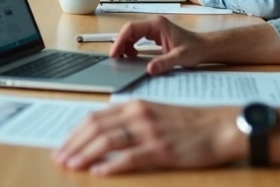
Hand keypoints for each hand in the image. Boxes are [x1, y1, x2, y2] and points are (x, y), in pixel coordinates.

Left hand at [53, 100, 242, 174]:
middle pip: (95, 128)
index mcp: (135, 106)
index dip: (75, 133)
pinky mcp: (162, 150)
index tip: (62, 146)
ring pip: (107, 141)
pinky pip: (131, 157)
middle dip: (73, 144)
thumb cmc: (189, 124)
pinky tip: (99, 172)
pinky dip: (112, 165)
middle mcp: (138, 115)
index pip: (95, 118)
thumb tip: (103, 134)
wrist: (220, 127)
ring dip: (85, 154)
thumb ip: (129, 121)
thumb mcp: (154, 114)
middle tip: (59, 158)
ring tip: (71, 165)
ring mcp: (150, 133)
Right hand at [111, 16, 207, 73]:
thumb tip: (149, 69)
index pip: (131, 28)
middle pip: (129, 31)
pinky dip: (131, 47)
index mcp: (157, 24)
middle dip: (120, 44)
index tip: (115, 53)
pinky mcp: (153, 35)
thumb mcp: (180, 57)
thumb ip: (165, 63)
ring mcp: (153, 28)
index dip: (120, 40)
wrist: (204, 47)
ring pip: (131, 34)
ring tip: (125, 59)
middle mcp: (153, 24)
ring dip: (125, 46)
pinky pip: (137, 38)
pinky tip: (133, 56)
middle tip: (115, 59)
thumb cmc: (194, 49)